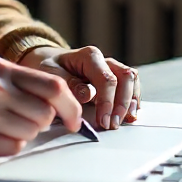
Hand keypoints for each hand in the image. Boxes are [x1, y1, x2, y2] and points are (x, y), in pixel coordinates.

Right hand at [0, 60, 82, 162]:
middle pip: (45, 114)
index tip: (75, 121)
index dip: (71, 107)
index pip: (54, 86)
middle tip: (20, 123)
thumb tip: (63, 112)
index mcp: (0, 70)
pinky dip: (7, 149)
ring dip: (23, 136)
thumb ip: (21, 89)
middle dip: (41, 124)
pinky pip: (14, 150)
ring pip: (31, 133)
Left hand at [18, 45, 140, 130]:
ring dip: (131, 101)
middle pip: (125, 77)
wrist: (48, 62)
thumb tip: (88, 96)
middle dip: (122, 103)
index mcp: (89, 56)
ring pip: (131, 79)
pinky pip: (131, 85)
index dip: (107, 102)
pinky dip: (133, 99)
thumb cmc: (49, 68)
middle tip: (113, 125)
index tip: (103, 122)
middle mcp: (104, 60)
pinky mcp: (114, 79)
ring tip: (127, 121)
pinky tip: (130, 115)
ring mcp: (111, 68)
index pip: (106, 79)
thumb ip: (69, 84)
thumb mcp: (51, 73)